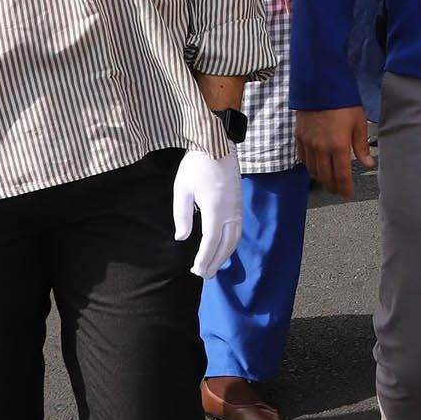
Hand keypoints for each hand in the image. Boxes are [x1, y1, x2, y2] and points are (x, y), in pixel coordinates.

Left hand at [172, 147, 242, 278]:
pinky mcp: (238, 203)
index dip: (204, 258)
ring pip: (234, 239)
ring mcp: (237, 207)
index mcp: (215, 208)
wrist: (216, 144)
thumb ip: (182, 215)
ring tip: (213, 267)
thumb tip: (182, 238)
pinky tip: (223, 248)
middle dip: (215, 262)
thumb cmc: (196, 165)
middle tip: (204, 276)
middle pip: (225, 245)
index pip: (211, 241)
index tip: (196, 270)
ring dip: (224, 255)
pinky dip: (231, 244)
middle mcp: (230, 211)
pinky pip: (237, 230)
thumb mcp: (182, 189)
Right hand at [296, 106, 372, 200]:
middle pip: (326, 177)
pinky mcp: (299, 137)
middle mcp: (321, 149)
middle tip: (340, 190)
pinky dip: (310, 167)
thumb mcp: (358, 122)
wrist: (320, 85)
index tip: (348, 194)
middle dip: (334, 187)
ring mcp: (308, 144)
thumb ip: (361, 146)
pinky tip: (316, 166)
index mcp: (338, 146)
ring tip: (329, 180)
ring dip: (322, 179)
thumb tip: (368, 164)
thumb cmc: (343, 102)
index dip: (345, 189)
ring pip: (313, 171)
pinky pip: (303, 159)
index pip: (341, 176)